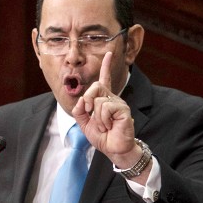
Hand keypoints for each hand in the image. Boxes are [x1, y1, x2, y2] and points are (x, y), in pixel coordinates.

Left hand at [72, 52, 142, 169]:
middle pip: (96, 86)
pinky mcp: (123, 109)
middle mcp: (112, 98)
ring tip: (104, 126)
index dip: (106, 66)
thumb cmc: (102, 137)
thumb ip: (79, 111)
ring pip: (98, 101)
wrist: (112, 149)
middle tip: (89, 113)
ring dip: (96, 118)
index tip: (109, 53)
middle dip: (88, 99)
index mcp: (103, 100)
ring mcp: (119, 103)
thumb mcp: (84, 124)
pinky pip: (106, 108)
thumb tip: (81, 100)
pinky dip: (103, 119)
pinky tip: (110, 126)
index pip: (104, 79)